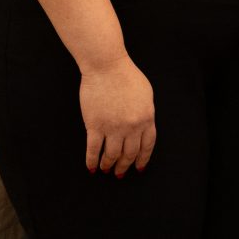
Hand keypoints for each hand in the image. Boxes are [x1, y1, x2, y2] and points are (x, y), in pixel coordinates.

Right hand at [79, 56, 155, 175]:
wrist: (106, 66)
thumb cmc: (126, 76)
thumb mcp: (145, 95)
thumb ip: (146, 113)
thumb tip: (143, 129)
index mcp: (147, 118)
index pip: (147, 146)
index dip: (142, 159)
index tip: (139, 168)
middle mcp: (132, 126)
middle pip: (129, 154)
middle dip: (125, 166)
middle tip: (120, 173)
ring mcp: (113, 127)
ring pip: (112, 156)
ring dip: (108, 165)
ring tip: (105, 169)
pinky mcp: (95, 126)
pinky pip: (93, 150)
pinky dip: (92, 161)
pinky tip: (91, 167)